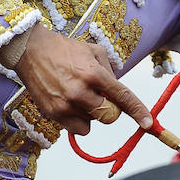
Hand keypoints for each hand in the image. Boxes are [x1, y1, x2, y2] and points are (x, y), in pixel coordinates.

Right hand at [13, 25, 152, 135]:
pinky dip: (80, 121)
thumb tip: (117, 92)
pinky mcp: (54, 114)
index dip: (138, 111)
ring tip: (77, 94)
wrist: (30, 50)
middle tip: (99, 96)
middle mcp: (81, 91)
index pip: (122, 97)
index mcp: (94, 74)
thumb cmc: (64, 50)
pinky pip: (79, 129)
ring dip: (92, 112)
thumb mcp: (93, 51)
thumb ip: (109, 72)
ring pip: (94, 122)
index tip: (149, 123)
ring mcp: (66, 104)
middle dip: (110, 108)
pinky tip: (71, 105)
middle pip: (110, 116)